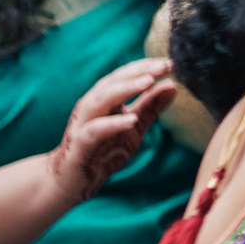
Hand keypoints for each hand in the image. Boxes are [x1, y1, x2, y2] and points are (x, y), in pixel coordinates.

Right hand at [53, 57, 177, 201]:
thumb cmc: (103, 150)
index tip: (170, 62)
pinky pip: (94, 130)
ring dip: (124, 89)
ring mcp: (83, 123)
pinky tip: (131, 120)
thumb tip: (172, 85)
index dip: (146, 67)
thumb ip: (150, 107)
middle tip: (164, 65)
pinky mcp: (79, 144)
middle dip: (138, 71)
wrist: (72, 181)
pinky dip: (112, 123)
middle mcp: (92, 106)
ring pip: (100, 100)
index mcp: (104, 99)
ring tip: (148, 82)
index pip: (125, 76)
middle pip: (113, 82)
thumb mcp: (133, 127)